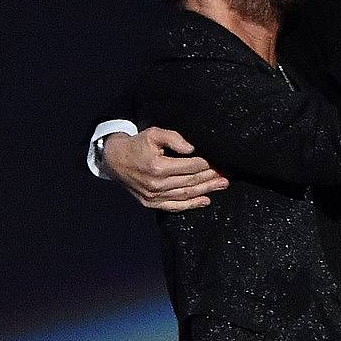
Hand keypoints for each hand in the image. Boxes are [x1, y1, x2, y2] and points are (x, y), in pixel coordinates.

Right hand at [103, 128, 228, 210]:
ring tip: (222, 185)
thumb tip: (192, 148)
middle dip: (211, 177)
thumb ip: (174, 138)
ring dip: (206, 190)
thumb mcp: (153, 134)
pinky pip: (175, 207)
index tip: (219, 161)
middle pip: (191, 181)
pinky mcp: (151, 203)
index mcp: (159, 167)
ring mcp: (154, 196)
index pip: (191, 166)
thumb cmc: (137, 145)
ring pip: (186, 194)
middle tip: (226, 174)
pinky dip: (191, 205)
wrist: (114, 160)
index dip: (207, 164)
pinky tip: (205, 201)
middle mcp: (157, 185)